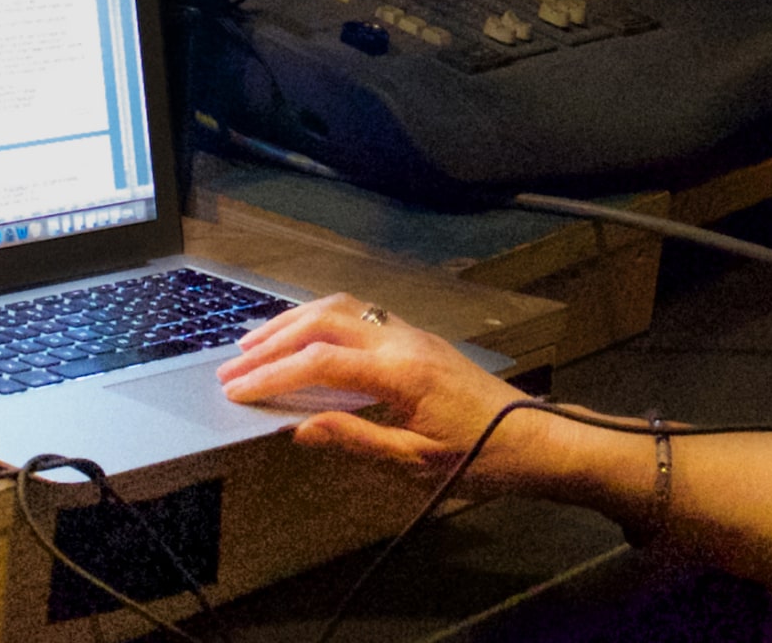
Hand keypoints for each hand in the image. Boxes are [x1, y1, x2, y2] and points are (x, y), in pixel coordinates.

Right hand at [215, 293, 563, 493]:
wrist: (538, 440)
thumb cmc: (483, 458)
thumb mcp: (415, 461)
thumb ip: (355, 439)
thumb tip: (299, 429)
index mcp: (401, 371)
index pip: (320, 362)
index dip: (273, 375)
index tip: (237, 390)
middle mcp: (404, 341)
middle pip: (324, 322)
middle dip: (273, 342)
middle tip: (233, 367)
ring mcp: (413, 334)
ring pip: (342, 309)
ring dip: (295, 322)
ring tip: (256, 344)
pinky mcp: (419, 339)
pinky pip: (361, 315)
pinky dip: (323, 321)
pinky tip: (306, 337)